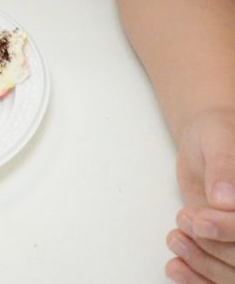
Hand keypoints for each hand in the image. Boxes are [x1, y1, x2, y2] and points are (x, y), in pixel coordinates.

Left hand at [166, 110, 234, 282]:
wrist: (206, 142)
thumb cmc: (216, 134)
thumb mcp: (219, 140)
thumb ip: (224, 167)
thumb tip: (224, 199)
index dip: (229, 229)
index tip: (200, 219)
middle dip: (213, 246)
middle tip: (184, 220)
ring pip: (232, 274)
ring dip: (202, 264)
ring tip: (175, 238)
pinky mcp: (226, 248)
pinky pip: (220, 278)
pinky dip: (197, 279)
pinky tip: (175, 267)